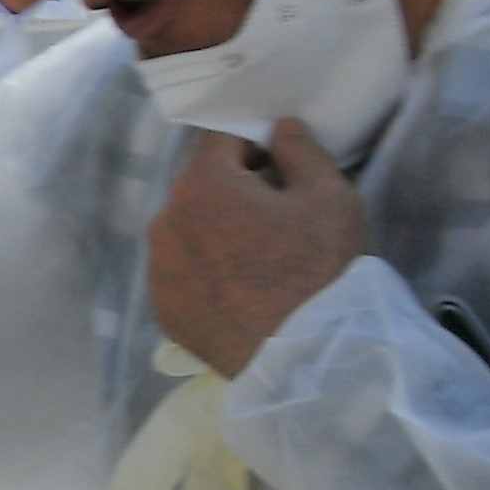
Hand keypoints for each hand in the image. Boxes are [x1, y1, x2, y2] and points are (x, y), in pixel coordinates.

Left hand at [144, 119, 365, 372]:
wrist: (309, 361)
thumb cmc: (322, 270)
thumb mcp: (330, 196)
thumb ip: (301, 150)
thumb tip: (279, 129)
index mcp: (199, 187)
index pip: (219, 140)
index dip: (253, 145)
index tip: (281, 168)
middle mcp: (164, 225)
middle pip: (199, 186)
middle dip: (234, 190)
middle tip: (278, 218)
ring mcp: (159, 272)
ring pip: (188, 231)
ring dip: (217, 232)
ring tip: (261, 258)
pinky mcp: (164, 311)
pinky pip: (183, 273)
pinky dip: (207, 272)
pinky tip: (243, 290)